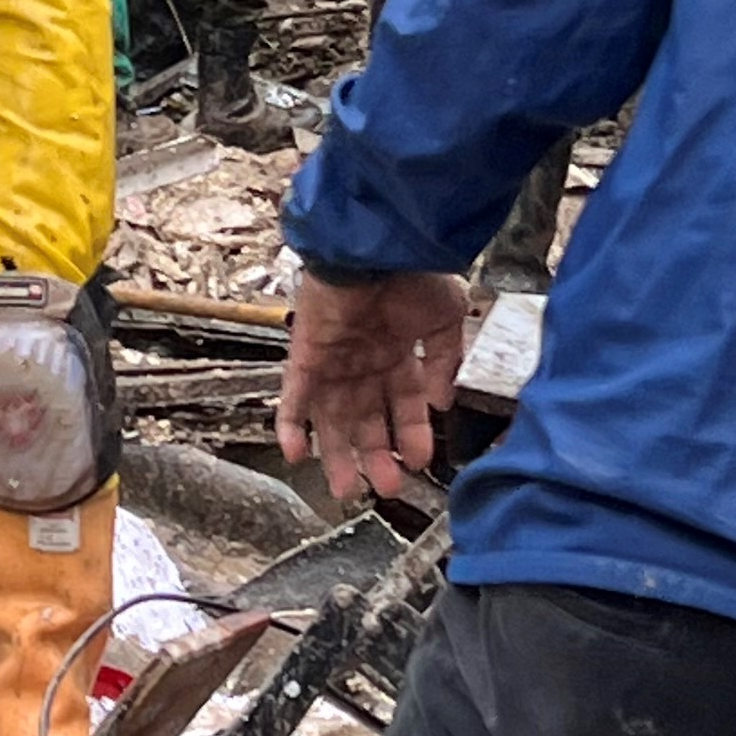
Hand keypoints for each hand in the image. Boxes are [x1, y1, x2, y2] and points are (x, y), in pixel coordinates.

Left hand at [276, 269, 467, 499]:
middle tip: (383, 488)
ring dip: (337, 453)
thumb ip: (444, 361)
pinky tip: (296, 454)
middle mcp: (361, 360)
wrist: (379, 246)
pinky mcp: (305, 354)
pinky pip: (294, 395)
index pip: (401, 404)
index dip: (409, 435)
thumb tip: (442, 402)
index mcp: (394, 352)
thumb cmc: (414, 274)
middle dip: (373, 455)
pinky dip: (291, 423)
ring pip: (330, 417)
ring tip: (347, 489)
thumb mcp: (444, 320)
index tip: (420, 462)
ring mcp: (332, 360)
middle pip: (363, 419)